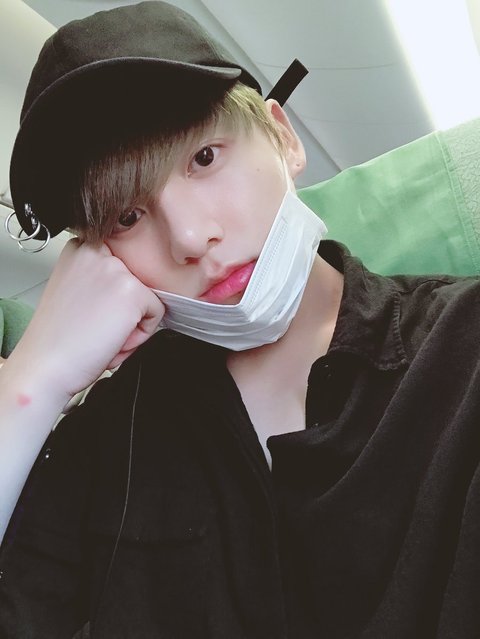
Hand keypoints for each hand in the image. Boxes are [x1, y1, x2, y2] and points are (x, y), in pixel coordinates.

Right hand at [12, 238, 164, 399]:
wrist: (45, 365)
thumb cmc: (57, 338)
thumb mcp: (75, 291)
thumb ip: (100, 279)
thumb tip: (131, 285)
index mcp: (79, 249)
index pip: (120, 268)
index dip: (112, 298)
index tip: (93, 313)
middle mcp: (97, 252)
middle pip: (135, 283)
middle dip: (122, 310)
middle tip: (96, 327)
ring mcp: (115, 269)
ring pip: (146, 298)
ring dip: (131, 324)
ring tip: (102, 336)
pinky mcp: (132, 291)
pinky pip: (156, 313)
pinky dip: (141, 335)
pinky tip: (113, 341)